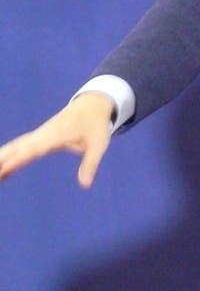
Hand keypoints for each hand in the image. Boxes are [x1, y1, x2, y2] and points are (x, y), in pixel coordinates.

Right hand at [0, 91, 114, 187]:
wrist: (93, 104)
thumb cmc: (96, 124)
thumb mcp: (98, 144)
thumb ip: (90, 164)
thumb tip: (85, 185)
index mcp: (56, 134)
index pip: (33, 149)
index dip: (18, 159)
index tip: (3, 170)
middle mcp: (43, 134)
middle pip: (18, 147)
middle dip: (2, 159)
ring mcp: (39, 135)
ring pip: (16, 147)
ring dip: (2, 158)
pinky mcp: (39, 137)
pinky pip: (20, 148)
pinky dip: (9, 157)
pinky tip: (2, 172)